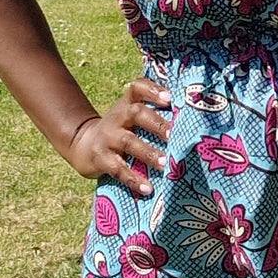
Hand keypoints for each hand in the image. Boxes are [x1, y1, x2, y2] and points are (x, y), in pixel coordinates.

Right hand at [67, 78, 173, 196]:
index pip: (137, 88)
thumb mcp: (130, 116)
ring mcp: (108, 138)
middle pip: (136, 113)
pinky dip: (134, 180)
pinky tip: (148, 189)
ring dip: (149, 153)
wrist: (84, 145)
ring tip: (166, 164)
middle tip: (173, 134)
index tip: (169, 98)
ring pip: (129, 142)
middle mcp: (117, 117)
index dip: (152, 90)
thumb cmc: (121, 129)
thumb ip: (153, 113)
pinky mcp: (101, 159)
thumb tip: (193, 119)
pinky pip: (118, 170)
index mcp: (127, 104)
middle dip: (156, 123)